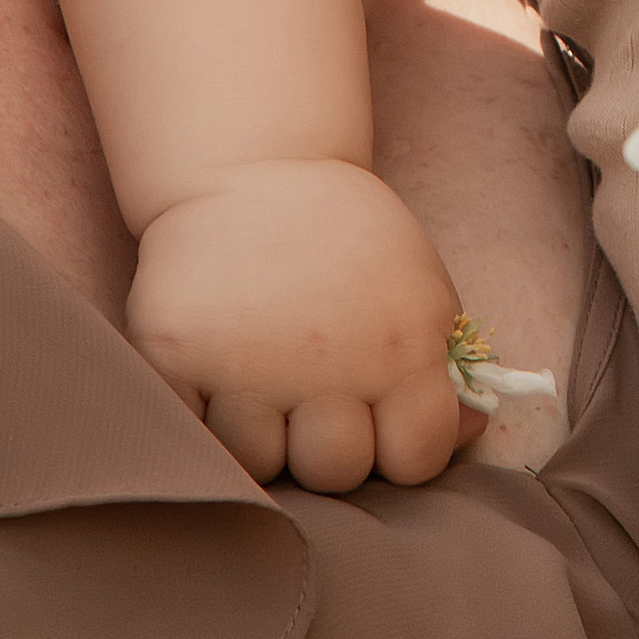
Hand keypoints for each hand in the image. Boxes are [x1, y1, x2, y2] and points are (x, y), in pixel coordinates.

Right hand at [124, 154, 481, 490]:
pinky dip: (205, 417)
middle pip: (334, 471)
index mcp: (400, 347)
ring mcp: (245, 366)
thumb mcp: (419, 287)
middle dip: (329, 445)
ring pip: (260, 465)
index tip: (382, 420)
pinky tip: (219, 371)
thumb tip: (463, 438)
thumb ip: (444, 368)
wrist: (253, 166)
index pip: (417, 458)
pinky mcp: (175, 361)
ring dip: (263, 434)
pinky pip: (195, 437)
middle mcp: (326, 364)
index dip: (402, 447)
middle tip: (314, 395)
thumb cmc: (346, 239)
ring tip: (263, 378)